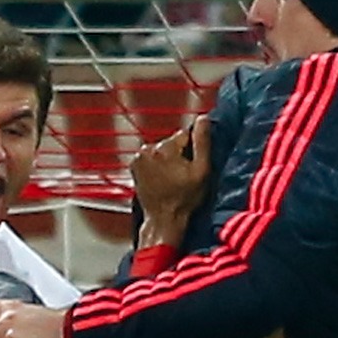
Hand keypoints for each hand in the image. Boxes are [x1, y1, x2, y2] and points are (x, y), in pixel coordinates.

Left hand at [130, 114, 211, 247]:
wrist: (163, 219)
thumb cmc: (185, 198)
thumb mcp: (202, 170)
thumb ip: (203, 142)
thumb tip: (203, 118)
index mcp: (164, 148)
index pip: (185, 134)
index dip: (193, 149)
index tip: (193, 165)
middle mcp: (147, 149)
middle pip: (172, 142)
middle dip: (180, 154)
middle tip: (184, 175)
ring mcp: (138, 158)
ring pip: (162, 150)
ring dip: (169, 160)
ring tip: (173, 179)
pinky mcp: (134, 167)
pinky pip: (152, 158)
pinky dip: (158, 165)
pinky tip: (163, 180)